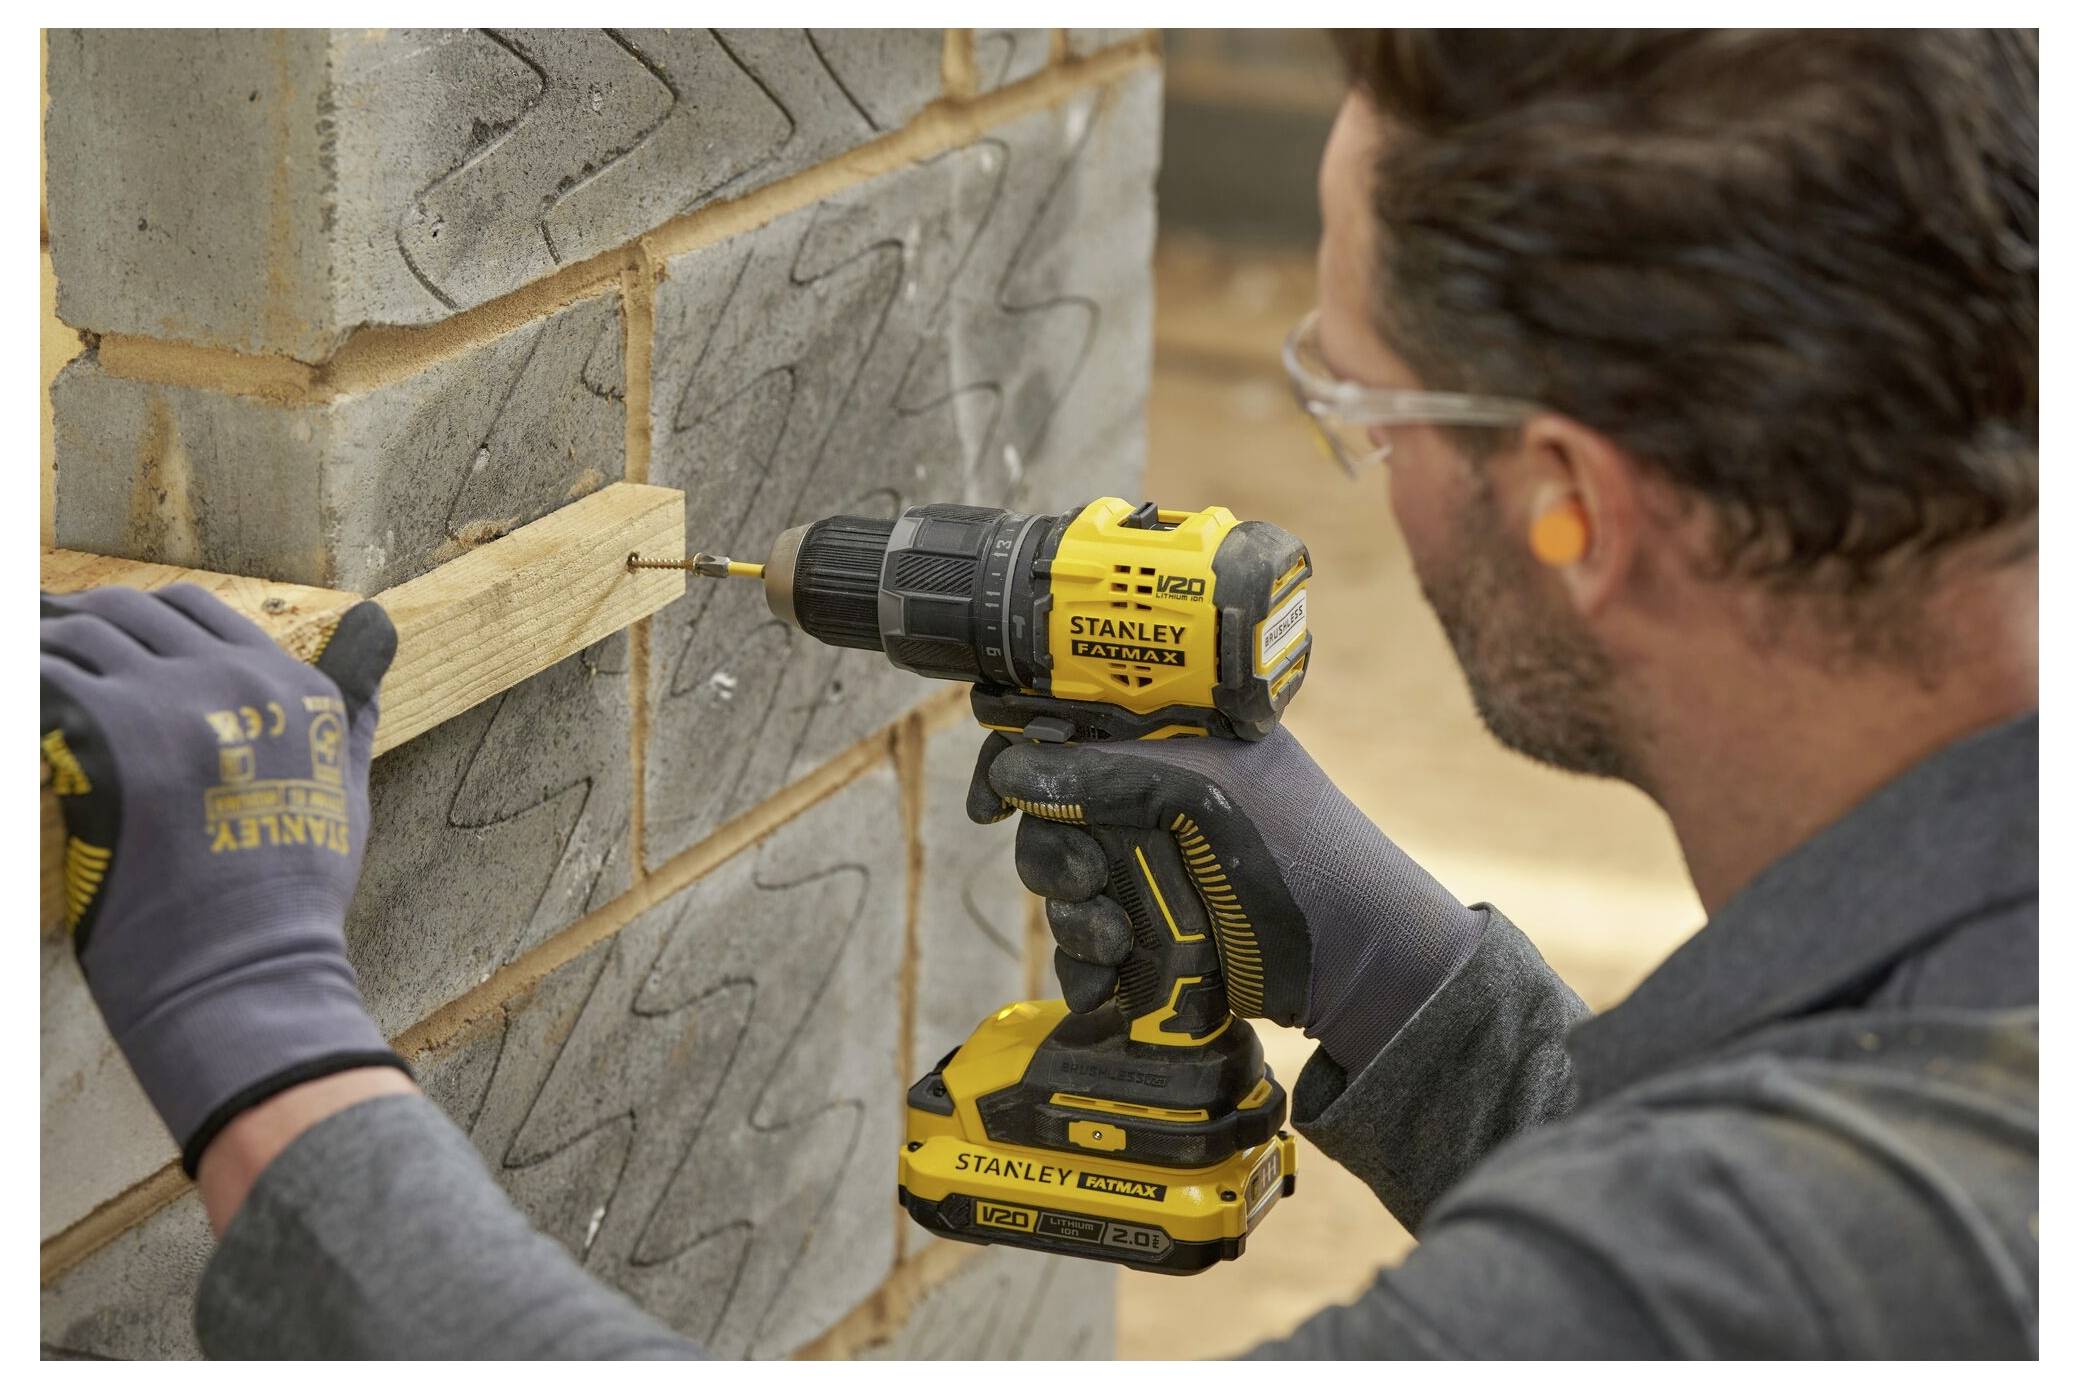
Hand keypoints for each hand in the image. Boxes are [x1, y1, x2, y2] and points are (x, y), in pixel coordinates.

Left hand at [41, 584, 404, 1174]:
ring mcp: (175, 702)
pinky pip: (40, 679)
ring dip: (37, 655)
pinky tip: (19, 726)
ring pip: (77, 635)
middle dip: (76, 629)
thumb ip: (354, 701)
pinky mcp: (112, 737)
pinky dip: (21, 692)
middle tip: (41, 665)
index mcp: (293, 685)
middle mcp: (238, 678)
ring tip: (23, 694)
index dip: (137, 626)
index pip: (194, 609)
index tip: (101, 657)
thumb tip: (378, 628)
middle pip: (128, 611)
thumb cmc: (291, 895)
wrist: (249, 969)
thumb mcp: (348, 785)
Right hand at [967, 726, 1487, 1073]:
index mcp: (1175, 733)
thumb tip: (1013, 769)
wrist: (1358, 966)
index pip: (1071, 722)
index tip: (991, 801)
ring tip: (1113, 939)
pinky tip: (1107, 981)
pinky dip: (1085, 963)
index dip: (1020, 754)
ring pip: (1062, 880)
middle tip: (1087, 878)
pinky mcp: (1153, 925)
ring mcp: (1154, 861)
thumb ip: (1104, 774)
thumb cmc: (1301, 856)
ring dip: (1071, 915)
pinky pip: (1085, 938)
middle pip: (1052, 810)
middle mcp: (1157, 792)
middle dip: (1054, 854)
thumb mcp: (1200, 795)